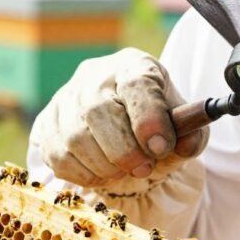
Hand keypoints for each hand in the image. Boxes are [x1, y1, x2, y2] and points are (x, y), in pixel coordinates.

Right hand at [31, 48, 207, 191]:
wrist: (123, 126)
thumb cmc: (155, 123)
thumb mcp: (181, 124)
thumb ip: (191, 133)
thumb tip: (187, 142)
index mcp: (134, 66)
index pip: (136, 83)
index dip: (148, 119)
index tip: (160, 147)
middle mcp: (95, 75)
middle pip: (98, 112)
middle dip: (124, 151)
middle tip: (144, 168)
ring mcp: (66, 97)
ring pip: (75, 137)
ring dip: (105, 165)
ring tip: (124, 171)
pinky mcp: (48, 122)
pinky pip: (57, 155)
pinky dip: (83, 173)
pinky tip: (102, 173)